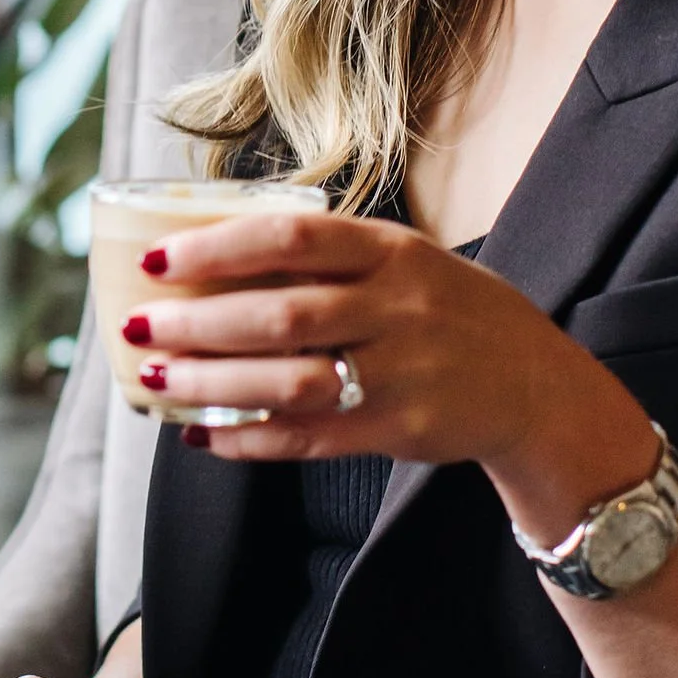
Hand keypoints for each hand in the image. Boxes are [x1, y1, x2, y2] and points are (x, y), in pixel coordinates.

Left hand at [120, 205, 643, 513]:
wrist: (539, 387)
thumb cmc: (452, 313)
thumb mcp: (408, 262)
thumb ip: (333, 259)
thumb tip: (218, 257)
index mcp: (393, 251)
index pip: (291, 238)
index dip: (216, 247)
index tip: (156, 258)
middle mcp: (398, 308)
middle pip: (280, 315)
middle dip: (197, 324)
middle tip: (138, 329)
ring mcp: (402, 373)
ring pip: (290, 382)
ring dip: (213, 385)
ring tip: (157, 384)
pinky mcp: (400, 430)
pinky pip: (311, 438)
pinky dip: (251, 439)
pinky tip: (206, 436)